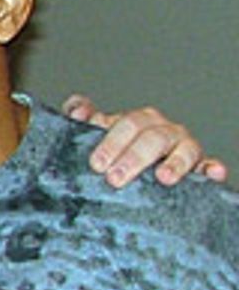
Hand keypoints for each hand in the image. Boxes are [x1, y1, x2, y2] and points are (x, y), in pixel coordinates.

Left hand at [63, 94, 228, 187]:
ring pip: (184, 149)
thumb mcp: (95, 135)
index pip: (127, 124)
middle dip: (134, 158)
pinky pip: (209, 164)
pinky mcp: (198, 166)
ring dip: (174, 163)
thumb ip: (82, 117)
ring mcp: (182, 147)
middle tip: (115, 178)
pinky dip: (212, 167)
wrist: (130, 175)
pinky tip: (212, 172)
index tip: (97, 164)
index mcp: (138, 121)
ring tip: (162, 177)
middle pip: (153, 138)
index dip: (112, 143)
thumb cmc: (113, 152)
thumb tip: (78, 110)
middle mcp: (162, 130)